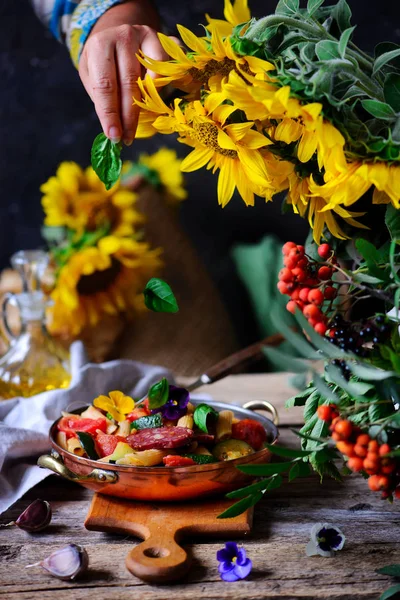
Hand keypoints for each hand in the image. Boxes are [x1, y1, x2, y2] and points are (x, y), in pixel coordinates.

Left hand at [79, 2, 167, 145]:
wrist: (115, 34)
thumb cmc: (103, 62)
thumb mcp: (92, 76)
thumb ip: (102, 97)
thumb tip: (116, 128)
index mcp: (100, 46)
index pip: (105, 86)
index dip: (110, 114)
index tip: (114, 136)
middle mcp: (122, 37)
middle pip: (129, 85)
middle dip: (129, 117)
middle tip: (127, 138)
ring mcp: (144, 36)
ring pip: (150, 79)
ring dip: (146, 105)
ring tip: (138, 119)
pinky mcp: (161, 39)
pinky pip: (165, 69)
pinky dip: (160, 86)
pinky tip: (151, 96)